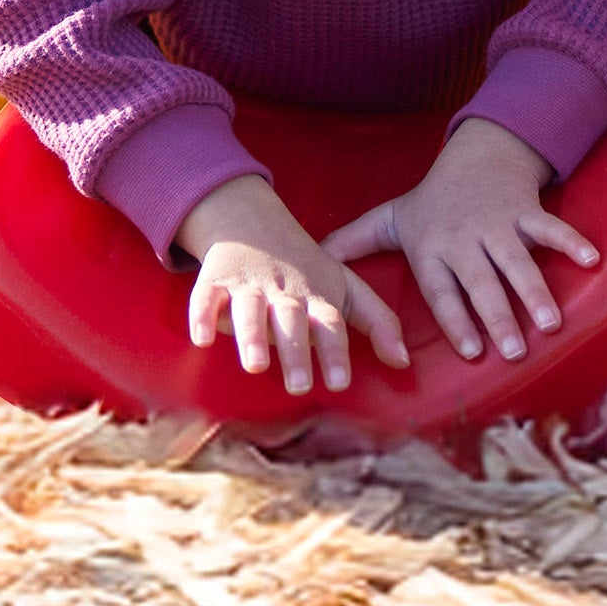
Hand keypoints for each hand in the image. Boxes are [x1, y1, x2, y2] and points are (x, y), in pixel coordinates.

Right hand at [176, 171, 408, 392]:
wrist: (254, 219)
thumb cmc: (306, 267)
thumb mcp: (346, 286)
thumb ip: (377, 321)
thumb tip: (405, 361)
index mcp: (317, 295)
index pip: (330, 323)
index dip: (335, 350)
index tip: (339, 382)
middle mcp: (283, 291)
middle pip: (290, 320)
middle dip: (295, 350)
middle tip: (299, 385)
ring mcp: (249, 285)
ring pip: (249, 309)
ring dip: (251, 336)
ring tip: (254, 366)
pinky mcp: (216, 280)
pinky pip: (206, 296)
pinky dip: (201, 315)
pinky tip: (202, 338)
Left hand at [326, 118, 601, 364]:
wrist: (476, 151)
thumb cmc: (433, 196)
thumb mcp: (391, 219)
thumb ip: (355, 244)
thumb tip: (316, 263)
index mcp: (432, 250)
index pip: (443, 292)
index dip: (457, 320)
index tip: (472, 351)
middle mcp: (465, 240)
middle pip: (483, 284)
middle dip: (498, 318)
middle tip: (516, 352)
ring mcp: (498, 224)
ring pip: (518, 262)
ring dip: (535, 291)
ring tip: (550, 322)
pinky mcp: (526, 209)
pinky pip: (550, 227)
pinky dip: (571, 242)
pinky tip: (591, 260)